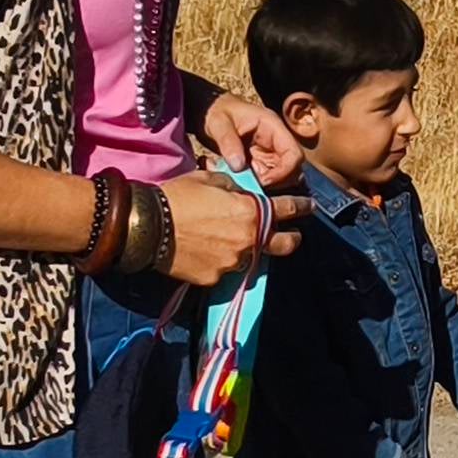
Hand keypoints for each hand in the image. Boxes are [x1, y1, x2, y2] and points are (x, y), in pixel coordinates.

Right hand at [157, 171, 311, 284]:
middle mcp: (248, 241)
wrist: (148, 225)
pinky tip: (204, 253)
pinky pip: (223, 270)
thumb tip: (242, 193)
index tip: (309, 206)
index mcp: (251, 212)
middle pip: (283, 244)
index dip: (301, 207)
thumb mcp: (211, 179)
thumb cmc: (179, 195)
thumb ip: (235, 188)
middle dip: (292, 239)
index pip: (286, 209)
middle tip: (294, 236)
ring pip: (249, 258)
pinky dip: (219, 261)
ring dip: (247, 250)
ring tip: (230, 242)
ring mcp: (232, 263)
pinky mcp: (214, 278)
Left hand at [199, 89, 303, 186]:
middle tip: (252, 184)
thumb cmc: (219, 113)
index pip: (294, 153)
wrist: (212, 113)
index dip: (285, 171)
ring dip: (266, 183)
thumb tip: (238, 166)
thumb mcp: (219, 123)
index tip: (264, 181)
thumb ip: (227, 142)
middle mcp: (277, 140)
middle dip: (275, 180)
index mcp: (273, 126)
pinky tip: (241, 178)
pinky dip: (257, 183)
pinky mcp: (262, 161)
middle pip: (293, 169)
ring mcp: (271, 152)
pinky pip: (268, 177)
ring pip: (282, 176)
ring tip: (244, 180)